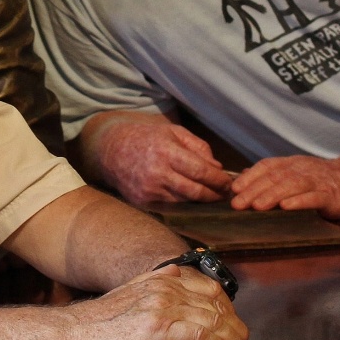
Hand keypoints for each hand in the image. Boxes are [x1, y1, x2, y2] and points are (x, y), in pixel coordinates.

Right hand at [73, 265, 246, 339]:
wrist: (71, 334)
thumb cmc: (100, 326)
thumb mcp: (134, 300)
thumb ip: (159, 294)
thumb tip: (183, 298)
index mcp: (161, 277)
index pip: (210, 289)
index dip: (227, 311)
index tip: (233, 330)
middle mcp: (165, 285)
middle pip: (217, 303)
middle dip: (234, 327)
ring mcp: (162, 303)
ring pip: (214, 320)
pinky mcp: (158, 325)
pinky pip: (201, 336)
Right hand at [95, 119, 234, 204]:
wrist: (112, 150)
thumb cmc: (147, 137)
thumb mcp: (173, 132)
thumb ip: (198, 146)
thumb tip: (217, 167)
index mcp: (166, 151)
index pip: (200, 171)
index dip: (218, 180)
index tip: (228, 183)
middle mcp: (157, 172)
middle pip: (194, 191)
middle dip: (213, 194)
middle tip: (225, 195)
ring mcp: (148, 190)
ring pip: (184, 202)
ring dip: (200, 201)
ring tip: (211, 197)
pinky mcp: (142, 202)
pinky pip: (170, 207)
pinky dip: (183, 204)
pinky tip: (191, 200)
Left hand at [229, 152, 339, 217]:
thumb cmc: (325, 179)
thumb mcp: (297, 172)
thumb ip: (272, 175)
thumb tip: (244, 177)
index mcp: (292, 164)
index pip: (267, 166)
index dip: (250, 177)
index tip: (234, 189)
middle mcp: (302, 169)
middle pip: (275, 178)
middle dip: (254, 190)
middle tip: (237, 204)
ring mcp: (317, 181)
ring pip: (291, 185)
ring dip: (272, 195)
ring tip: (257, 206)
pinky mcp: (332, 195)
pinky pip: (315, 197)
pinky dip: (300, 201)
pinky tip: (287, 207)